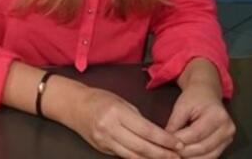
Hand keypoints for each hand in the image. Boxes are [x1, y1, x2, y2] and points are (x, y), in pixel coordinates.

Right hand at [68, 86, 184, 158]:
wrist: (73, 105)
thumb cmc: (99, 99)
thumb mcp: (120, 101)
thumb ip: (137, 118)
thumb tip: (156, 134)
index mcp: (116, 112)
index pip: (146, 129)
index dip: (164, 139)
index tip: (178, 144)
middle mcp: (109, 128)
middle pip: (141, 146)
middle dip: (162, 153)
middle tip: (178, 157)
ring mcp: (104, 140)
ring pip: (133, 156)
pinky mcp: (102, 148)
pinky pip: (124, 156)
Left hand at [166, 82, 234, 157]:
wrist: (207, 93)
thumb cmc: (194, 97)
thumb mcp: (181, 105)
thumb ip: (174, 123)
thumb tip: (166, 140)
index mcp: (217, 116)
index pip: (195, 134)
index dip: (179, 141)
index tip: (166, 144)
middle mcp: (227, 128)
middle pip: (203, 147)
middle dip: (184, 152)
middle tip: (170, 152)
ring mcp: (229, 137)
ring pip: (208, 155)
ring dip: (191, 158)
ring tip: (177, 156)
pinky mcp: (226, 144)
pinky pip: (212, 156)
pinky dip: (198, 158)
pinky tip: (187, 156)